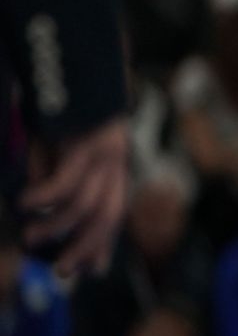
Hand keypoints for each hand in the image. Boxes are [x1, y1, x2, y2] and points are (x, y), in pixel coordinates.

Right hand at [21, 117, 128, 277]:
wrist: (73, 64)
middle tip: (60, 270)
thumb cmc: (60, 110)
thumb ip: (59, 180)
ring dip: (55, 226)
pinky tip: (24, 204)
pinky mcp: (85, 140)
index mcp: (113, 166)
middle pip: (105, 216)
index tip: (91, 271)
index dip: (102, 244)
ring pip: (84, 204)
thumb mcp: (60, 151)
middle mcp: (114, 161)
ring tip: (30, 236)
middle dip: (84, 247)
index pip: (113, 213)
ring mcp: (103, 151)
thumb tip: (42, 217)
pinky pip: (65, 180)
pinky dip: (43, 198)